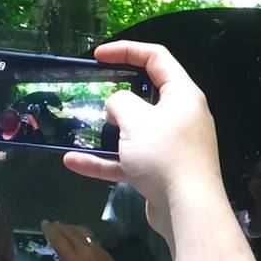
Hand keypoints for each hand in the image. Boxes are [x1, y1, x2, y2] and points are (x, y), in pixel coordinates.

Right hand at [38, 220, 138, 260]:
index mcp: (72, 260)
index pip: (58, 239)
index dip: (50, 230)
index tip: (44, 223)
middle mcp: (84, 250)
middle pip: (70, 231)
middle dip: (60, 226)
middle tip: (53, 224)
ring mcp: (96, 249)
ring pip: (82, 231)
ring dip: (72, 227)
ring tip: (65, 227)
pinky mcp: (105, 251)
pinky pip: (92, 237)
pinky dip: (83, 233)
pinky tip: (81, 236)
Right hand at [61, 41, 223, 244]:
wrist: (187, 210)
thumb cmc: (164, 155)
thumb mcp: (136, 119)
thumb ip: (120, 102)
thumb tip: (117, 106)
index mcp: (183, 95)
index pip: (157, 58)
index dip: (127, 50)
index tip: (98, 56)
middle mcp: (181, 117)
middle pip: (146, 95)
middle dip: (117, 95)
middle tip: (93, 94)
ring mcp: (171, 147)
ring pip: (134, 132)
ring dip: (107, 131)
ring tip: (81, 127)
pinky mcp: (160, 173)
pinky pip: (128, 161)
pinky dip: (104, 161)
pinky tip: (73, 161)